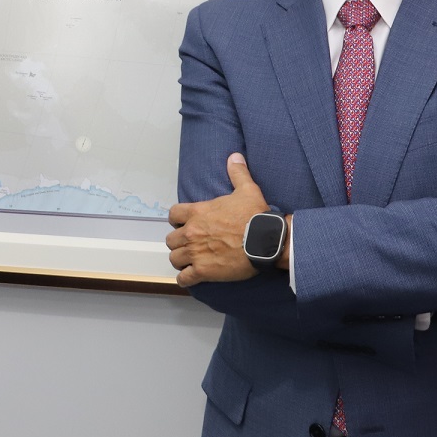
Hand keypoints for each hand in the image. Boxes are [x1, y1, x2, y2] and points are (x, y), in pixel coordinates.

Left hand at [166, 153, 269, 286]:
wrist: (265, 240)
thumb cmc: (255, 216)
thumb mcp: (247, 189)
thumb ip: (238, 172)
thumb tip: (235, 157)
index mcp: (198, 213)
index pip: (172, 215)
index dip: (177, 220)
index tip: (184, 224)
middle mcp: (192, 233)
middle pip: (171, 239)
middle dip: (178, 242)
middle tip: (189, 244)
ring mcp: (195, 253)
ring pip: (174, 258)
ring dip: (181, 260)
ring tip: (190, 261)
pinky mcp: (203, 271)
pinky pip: (184, 278)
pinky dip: (186, 279)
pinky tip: (191, 277)